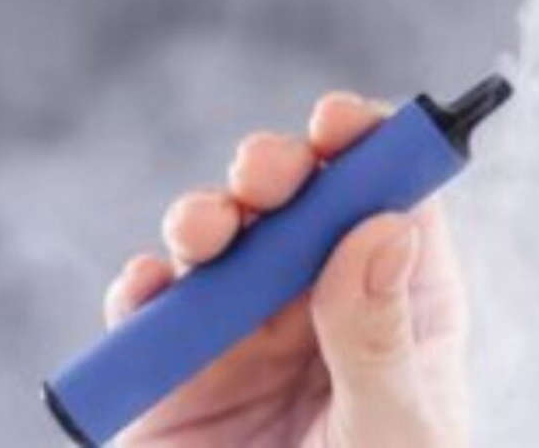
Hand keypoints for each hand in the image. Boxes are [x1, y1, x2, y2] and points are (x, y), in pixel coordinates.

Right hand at [105, 92, 467, 447]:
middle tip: (267, 173)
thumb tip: (382, 227)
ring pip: (218, 241)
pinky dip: (143, 289)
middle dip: (278, 170)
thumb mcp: (396, 433)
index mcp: (393, 308)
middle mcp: (316, 305)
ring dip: (206, 216)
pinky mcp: (174, 369)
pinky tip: (149, 289)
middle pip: (298, 204)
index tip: (344, 123)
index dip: (369, 148)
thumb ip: (382, 339)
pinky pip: (150, 309)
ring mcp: (241, 332)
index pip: (388, 203)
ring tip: (207, 233)